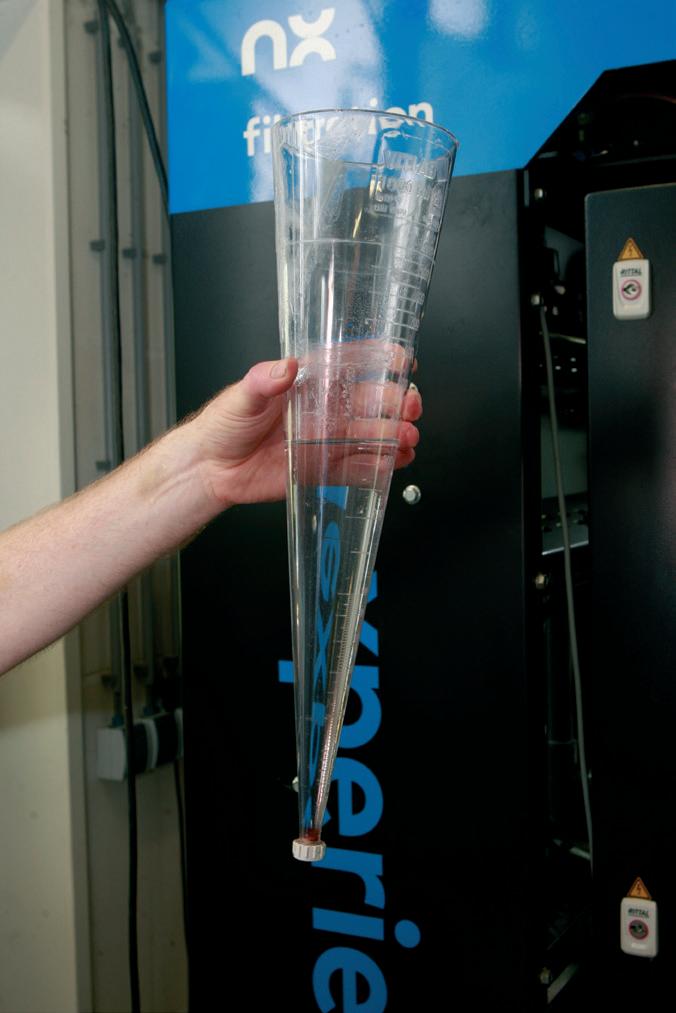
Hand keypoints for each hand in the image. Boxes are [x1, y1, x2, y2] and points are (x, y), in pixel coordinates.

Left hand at [193, 356, 422, 507]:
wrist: (212, 468)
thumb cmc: (225, 424)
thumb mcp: (242, 395)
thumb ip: (264, 381)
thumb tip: (283, 368)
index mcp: (308, 384)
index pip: (349, 365)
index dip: (378, 359)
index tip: (400, 359)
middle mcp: (323, 410)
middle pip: (370, 402)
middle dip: (395, 403)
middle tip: (409, 406)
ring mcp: (327, 440)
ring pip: (371, 435)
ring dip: (394, 436)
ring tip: (408, 438)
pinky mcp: (324, 469)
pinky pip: (359, 468)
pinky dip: (381, 466)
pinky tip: (397, 462)